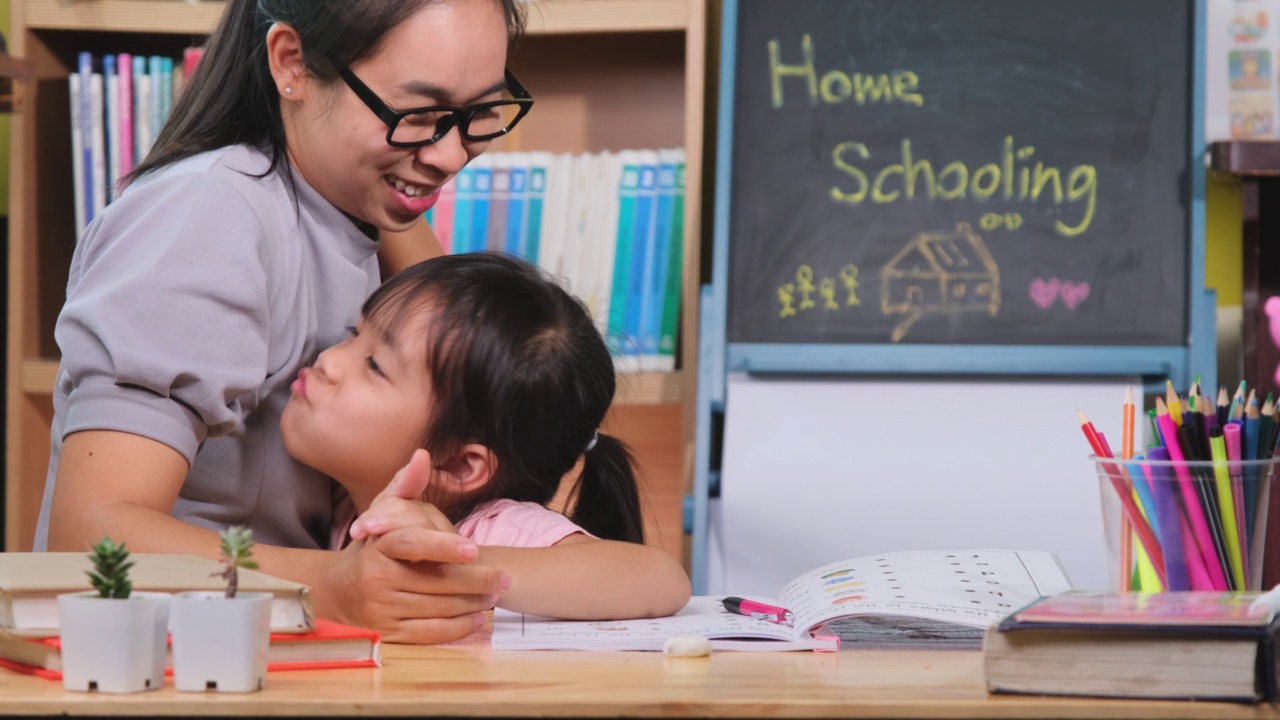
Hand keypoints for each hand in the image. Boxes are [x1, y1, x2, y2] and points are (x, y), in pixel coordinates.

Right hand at [320, 449, 508, 643]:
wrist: (339, 591)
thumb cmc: (372, 548)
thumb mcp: (382, 514)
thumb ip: (404, 486)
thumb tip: (422, 455)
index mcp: (378, 546)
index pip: (412, 543)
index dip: (443, 546)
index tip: (473, 548)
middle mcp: (376, 578)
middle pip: (436, 581)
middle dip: (476, 579)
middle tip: (503, 577)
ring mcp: (381, 608)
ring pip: (438, 607)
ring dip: (473, 603)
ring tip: (495, 594)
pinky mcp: (389, 633)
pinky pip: (431, 633)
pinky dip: (459, 628)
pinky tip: (478, 618)